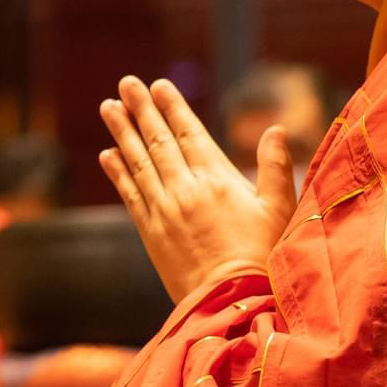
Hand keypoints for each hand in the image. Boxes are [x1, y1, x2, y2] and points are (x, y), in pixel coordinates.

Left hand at [99, 76, 296, 301]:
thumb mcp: (280, 210)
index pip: (189, 134)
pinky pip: (129, 194)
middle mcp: (185, 190)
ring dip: (122, 133)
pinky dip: (117, 172)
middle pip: (158, 141)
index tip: (158, 86)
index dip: (173, 108)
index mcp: (217, 180)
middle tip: (126, 83)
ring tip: (109, 107)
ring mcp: (164, 210)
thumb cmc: (264, 257)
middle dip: (142, 110)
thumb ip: (275, 167)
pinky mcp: (151, 232)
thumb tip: (276, 129)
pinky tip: (107, 155)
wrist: (232, 302)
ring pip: (138, 162)